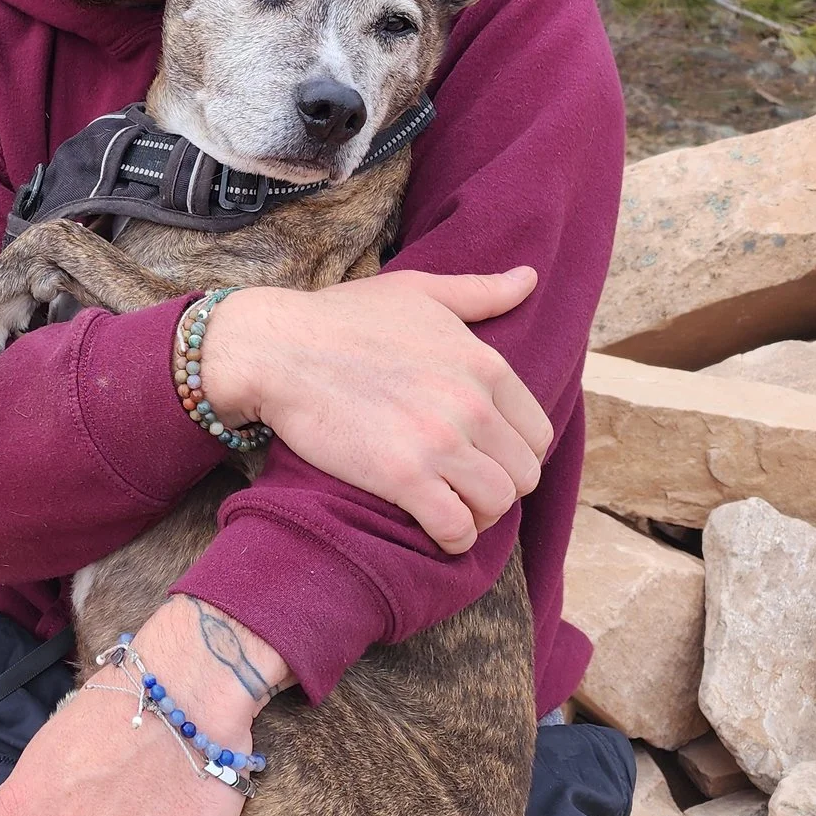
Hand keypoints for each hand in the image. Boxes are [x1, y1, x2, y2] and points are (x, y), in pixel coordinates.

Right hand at [195, 268, 552, 554]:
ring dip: (479, 515)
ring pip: (498, 504)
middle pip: (524, 473)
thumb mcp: (419, 291)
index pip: (537, 431)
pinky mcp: (402, 477)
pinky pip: (455, 528)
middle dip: (500, 486)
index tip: (485, 457)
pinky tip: (435, 529)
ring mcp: (438, 442)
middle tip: (466, 487)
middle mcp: (471, 404)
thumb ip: (480, 292)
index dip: (515, 452)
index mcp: (484, 363)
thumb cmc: (342, 319)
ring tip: (452, 509)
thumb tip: (529, 277)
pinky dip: (452, 537)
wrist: (278, 349)